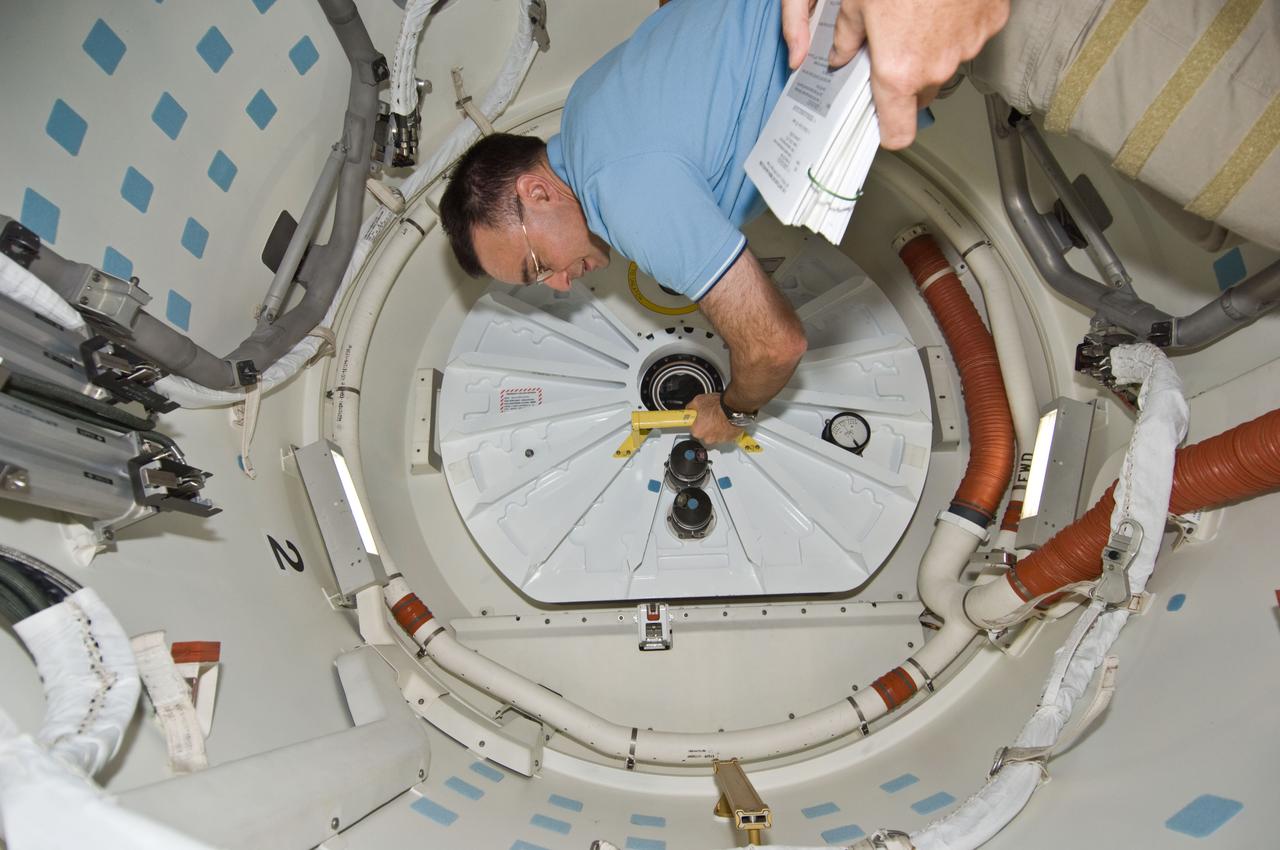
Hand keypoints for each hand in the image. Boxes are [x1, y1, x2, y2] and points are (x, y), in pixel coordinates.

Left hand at [688, 394, 742, 445]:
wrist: (734, 407)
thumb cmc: (718, 406)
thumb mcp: (698, 400)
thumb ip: (691, 407)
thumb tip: (689, 408)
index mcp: (697, 431)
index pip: (692, 428)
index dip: (695, 421)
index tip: (697, 418)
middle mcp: (707, 438)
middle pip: (704, 433)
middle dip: (706, 425)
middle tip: (710, 415)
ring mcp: (719, 440)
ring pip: (715, 434)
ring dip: (716, 427)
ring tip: (719, 417)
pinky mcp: (729, 439)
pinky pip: (725, 435)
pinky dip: (725, 429)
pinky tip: (725, 421)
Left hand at [780, 0, 1008, 148]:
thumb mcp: (853, 1)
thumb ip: (843, 38)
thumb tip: (838, 56)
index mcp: (898, 71)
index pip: (897, 134)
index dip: (887, 129)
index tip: (880, 120)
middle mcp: (936, 68)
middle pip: (918, 96)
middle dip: (903, 78)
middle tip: (890, 43)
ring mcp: (968, 46)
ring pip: (944, 64)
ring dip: (931, 49)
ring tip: (917, 12)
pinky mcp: (991, 22)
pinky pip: (969, 36)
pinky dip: (956, 25)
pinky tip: (943, 1)